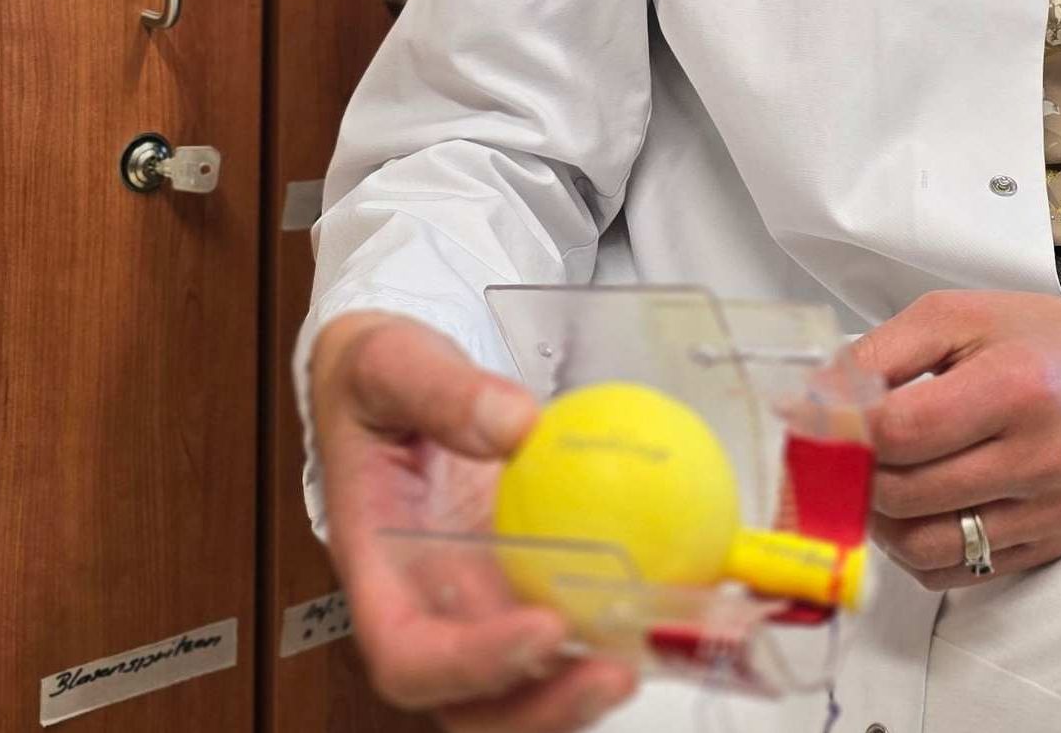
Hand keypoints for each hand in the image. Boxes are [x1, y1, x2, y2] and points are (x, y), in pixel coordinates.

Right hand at [308, 311, 641, 731]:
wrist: (395, 383)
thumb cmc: (375, 383)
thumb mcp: (389, 363)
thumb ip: (441, 391)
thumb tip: (516, 425)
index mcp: (381, 571)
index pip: (409, 655)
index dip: (470, 667)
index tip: (540, 629)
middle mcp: (433, 608)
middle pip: (477, 706)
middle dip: (546, 708)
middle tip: (616, 668)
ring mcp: (486, 607)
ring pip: (534, 686)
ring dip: (593, 684)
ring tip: (660, 643)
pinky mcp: (533, 586)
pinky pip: (578, 629)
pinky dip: (628, 629)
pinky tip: (684, 598)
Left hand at [852, 287, 1060, 590]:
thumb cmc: (1039, 339)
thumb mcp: (955, 317)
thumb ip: (878, 355)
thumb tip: (810, 401)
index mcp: (1014, 390)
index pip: (899, 433)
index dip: (845, 429)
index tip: (824, 417)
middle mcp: (1036, 461)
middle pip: (903, 494)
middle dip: (858, 471)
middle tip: (848, 447)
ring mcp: (1044, 514)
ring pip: (921, 548)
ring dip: (880, 519)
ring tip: (880, 478)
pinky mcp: (1047, 546)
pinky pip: (953, 573)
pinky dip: (916, 548)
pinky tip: (917, 507)